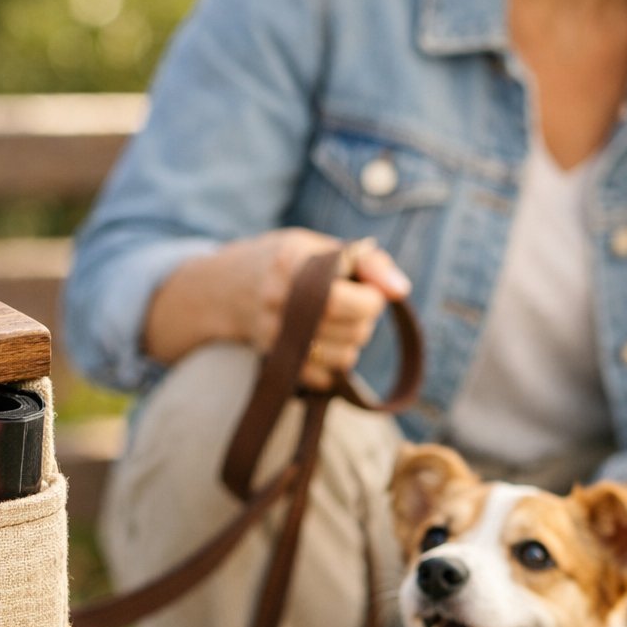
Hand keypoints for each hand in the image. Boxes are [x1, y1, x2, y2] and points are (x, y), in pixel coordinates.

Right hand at [143, 227, 410, 377]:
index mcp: (291, 263)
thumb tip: (400, 290)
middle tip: (353, 305)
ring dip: (351, 343)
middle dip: (364, 320)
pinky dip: (333, 365)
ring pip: (343, 357)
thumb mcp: (322, 247)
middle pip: (352, 330)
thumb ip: (368, 262)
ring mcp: (272, 337)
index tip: (368, 289)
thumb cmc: (289, 263)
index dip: (372, 298)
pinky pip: (324, 378)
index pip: (349, 299)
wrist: (226, 289)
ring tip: (337, 324)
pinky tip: (323, 342)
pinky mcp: (273, 362)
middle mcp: (277, 301)